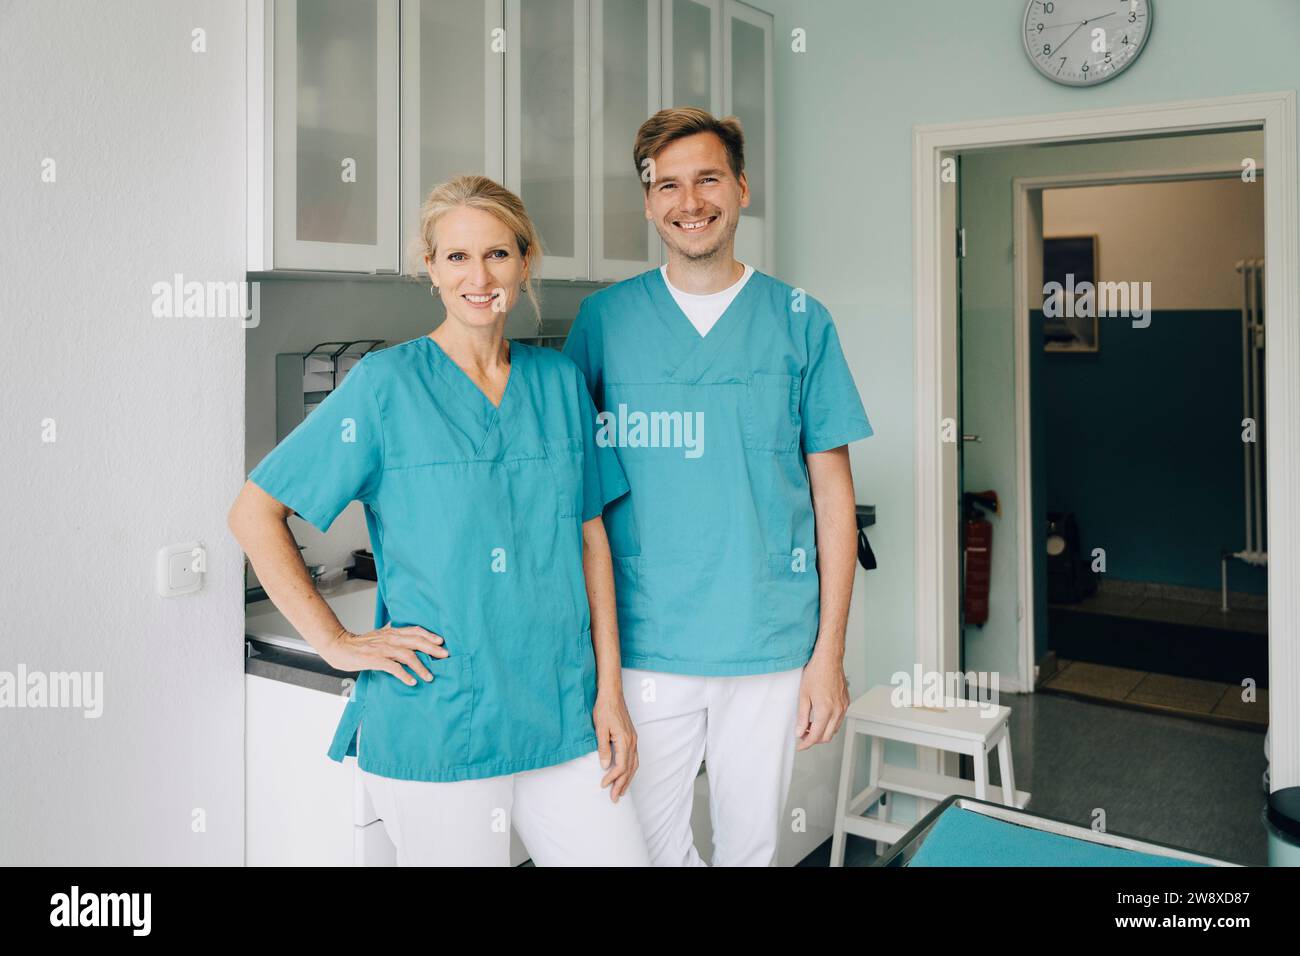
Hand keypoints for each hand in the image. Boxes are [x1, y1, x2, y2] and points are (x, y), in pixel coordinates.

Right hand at [323, 624, 446, 684]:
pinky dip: (404, 674)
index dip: (429, 635)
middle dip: (432, 649)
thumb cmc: (360, 645)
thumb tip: (410, 644)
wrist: (339, 647)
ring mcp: (382, 649)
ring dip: (421, 666)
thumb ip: (394, 639)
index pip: (415, 630)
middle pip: (416, 641)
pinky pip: (393, 667)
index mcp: (392, 632)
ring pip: (407, 655)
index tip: (441, 642)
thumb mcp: (380, 637)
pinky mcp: (374, 659)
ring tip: (430, 676)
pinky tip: (412, 681)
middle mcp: (389, 638)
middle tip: (445, 656)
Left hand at [593, 688, 638, 802]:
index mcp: (624, 740)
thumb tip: (604, 766)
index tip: (603, 785)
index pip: (621, 766)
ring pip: (634, 765)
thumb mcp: (599, 729)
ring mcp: (633, 739)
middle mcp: (632, 741)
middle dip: (622, 784)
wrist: (612, 694)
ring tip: (621, 791)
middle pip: (630, 769)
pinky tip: (626, 774)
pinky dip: (630, 769)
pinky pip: (634, 758)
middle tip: (614, 798)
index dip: (612, 778)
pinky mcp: (631, 737)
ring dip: (628, 779)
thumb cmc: (604, 709)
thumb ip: (603, 748)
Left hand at [795, 653, 849, 750]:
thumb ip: (801, 716)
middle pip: (826, 736)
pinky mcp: (846, 702)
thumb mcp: (803, 695)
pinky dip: (829, 723)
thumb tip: (800, 732)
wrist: (829, 659)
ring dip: (822, 731)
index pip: (816, 736)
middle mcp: (837, 711)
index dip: (806, 744)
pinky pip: (838, 720)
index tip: (800, 746)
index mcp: (825, 710)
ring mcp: (843, 707)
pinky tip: (819, 716)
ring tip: (809, 724)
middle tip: (802, 734)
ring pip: (834, 729)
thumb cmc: (816, 672)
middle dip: (814, 739)